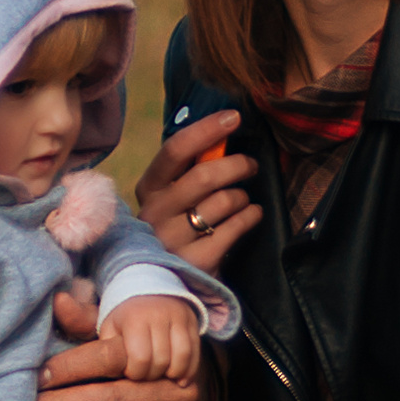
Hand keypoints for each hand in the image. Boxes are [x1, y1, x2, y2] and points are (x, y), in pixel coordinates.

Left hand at [34, 284, 203, 400]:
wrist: (185, 399)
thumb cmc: (135, 367)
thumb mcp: (117, 338)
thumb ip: (86, 323)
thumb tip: (58, 300)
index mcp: (161, 354)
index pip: (110, 358)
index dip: (70, 367)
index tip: (39, 377)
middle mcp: (176, 389)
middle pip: (112, 400)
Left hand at [106, 292, 200, 384]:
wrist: (146, 288)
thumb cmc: (124, 317)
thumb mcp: (109, 329)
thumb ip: (108, 351)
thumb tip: (112, 376)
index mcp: (135, 317)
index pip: (140, 358)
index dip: (135, 373)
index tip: (130, 372)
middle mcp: (160, 315)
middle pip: (162, 360)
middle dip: (153, 375)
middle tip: (145, 375)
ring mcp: (179, 317)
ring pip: (182, 357)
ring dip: (173, 374)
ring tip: (163, 378)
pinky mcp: (193, 322)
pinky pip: (196, 352)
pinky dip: (190, 370)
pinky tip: (180, 379)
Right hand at [139, 107, 261, 266]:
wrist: (164, 283)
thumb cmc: (176, 227)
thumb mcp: (171, 197)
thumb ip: (188, 169)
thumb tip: (223, 130)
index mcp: (148, 188)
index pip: (176, 149)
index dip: (207, 129)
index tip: (233, 117)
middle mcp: (155, 213)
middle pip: (205, 175)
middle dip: (237, 165)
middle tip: (250, 165)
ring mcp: (174, 240)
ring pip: (223, 201)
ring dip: (242, 196)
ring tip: (242, 200)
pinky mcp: (196, 262)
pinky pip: (235, 227)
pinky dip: (250, 216)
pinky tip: (251, 215)